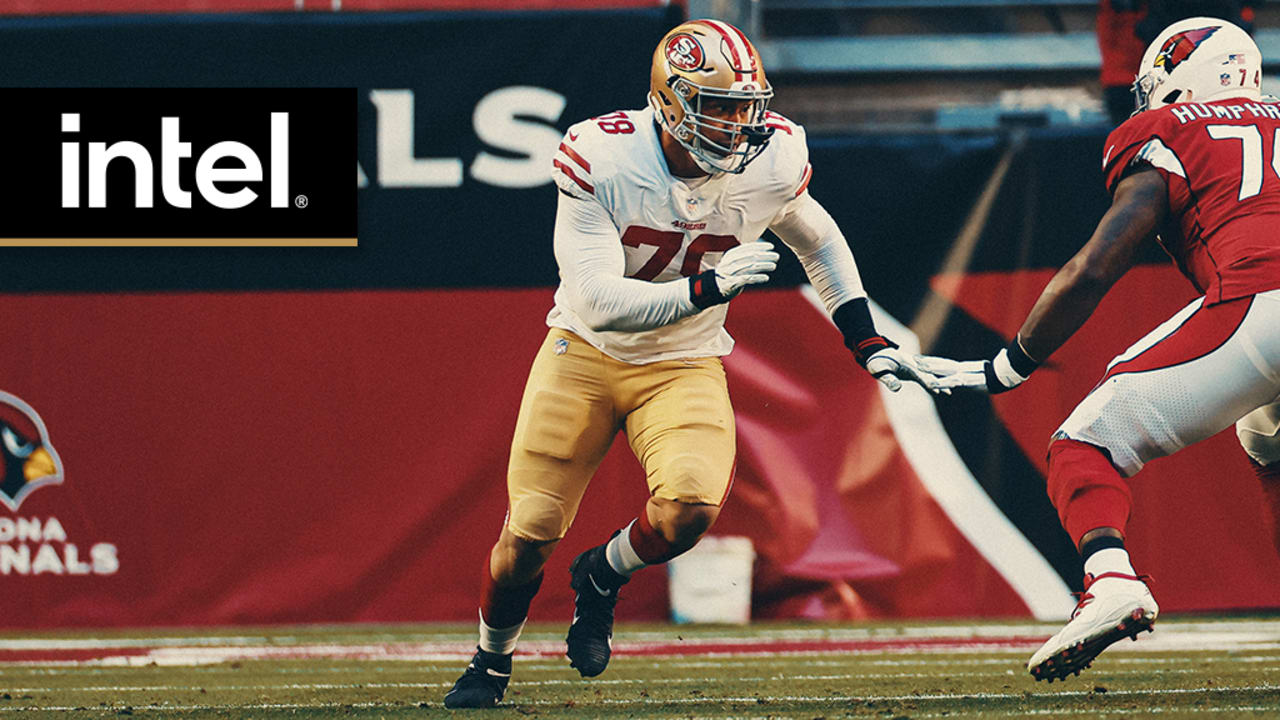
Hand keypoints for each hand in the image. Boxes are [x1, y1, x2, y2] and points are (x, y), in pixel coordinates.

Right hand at [714, 241, 778, 297]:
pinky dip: (758, 278)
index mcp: (731, 254)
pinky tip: (766, 278)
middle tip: (776, 256)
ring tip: (773, 266)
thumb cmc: (728, 273)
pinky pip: (748, 279)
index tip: (771, 247)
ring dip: (764, 266)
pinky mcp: (733, 283)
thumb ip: (745, 255)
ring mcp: (731, 272)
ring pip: (751, 267)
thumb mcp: (734, 261)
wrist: (714, 287)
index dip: (760, 246)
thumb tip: (763, 249)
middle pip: (751, 256)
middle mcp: (731, 262)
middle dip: (765, 256)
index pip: (748, 248)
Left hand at [865, 347, 949, 394]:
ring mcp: (914, 368)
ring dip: (939, 383)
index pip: (921, 375)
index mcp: (908, 365)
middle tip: (951, 390)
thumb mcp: (879, 370)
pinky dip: (931, 385)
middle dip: (940, 382)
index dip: (929, 382)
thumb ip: (888, 379)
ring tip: (949, 392)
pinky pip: (924, 379)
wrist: (874, 354)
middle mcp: (914, 366)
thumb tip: (898, 388)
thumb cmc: (875, 362)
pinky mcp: (912, 372)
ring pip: (929, 376)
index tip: (938, 389)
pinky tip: (938, 392)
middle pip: (930, 375)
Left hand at [915, 347, 1032, 393]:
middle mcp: (962, 368)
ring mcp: (964, 374)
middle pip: (941, 364)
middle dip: (927, 362)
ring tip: (917, 367)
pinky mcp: (967, 381)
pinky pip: (951, 382)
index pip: (945, 362)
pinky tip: (931, 385)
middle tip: (913, 359)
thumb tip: (993, 362)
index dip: (933, 361)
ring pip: (943, 370)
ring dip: (930, 369)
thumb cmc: (1001, 372)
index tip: (922, 359)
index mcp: (965, 367)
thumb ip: (985, 368)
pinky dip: (941, 383)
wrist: (1008, 374)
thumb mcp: (988, 372)